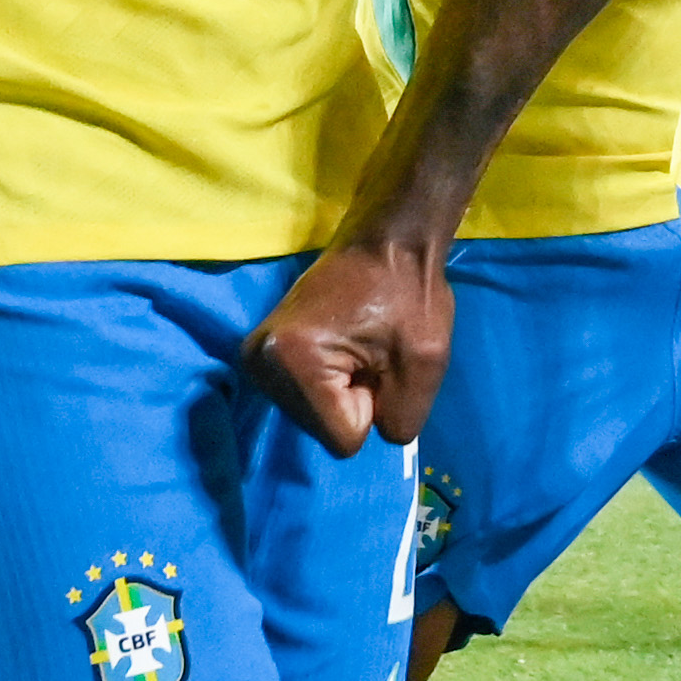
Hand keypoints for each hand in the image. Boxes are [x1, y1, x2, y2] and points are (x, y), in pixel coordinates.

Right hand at [240, 242, 453, 454]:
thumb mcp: (426, 364)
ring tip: (357, 344)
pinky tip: (340, 345)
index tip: (379, 359)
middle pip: (323, 428)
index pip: (344, 438)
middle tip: (370, 350)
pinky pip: (305, 398)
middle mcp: (260, 361)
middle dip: (354, 400)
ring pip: (314, 416)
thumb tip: (375, 436)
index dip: (374, 404)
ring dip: (342, 391)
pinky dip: (328, 382)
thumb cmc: (410, 293)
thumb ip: (402, 419)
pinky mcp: (262, 354)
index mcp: (293, 360)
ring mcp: (255, 356)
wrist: (388, 241)